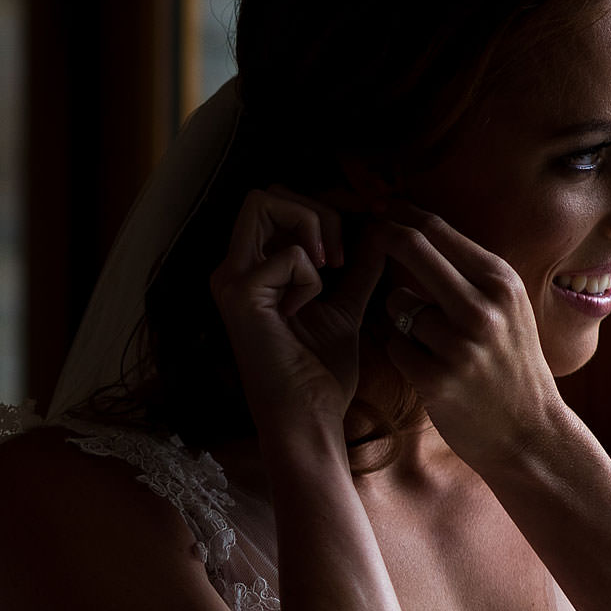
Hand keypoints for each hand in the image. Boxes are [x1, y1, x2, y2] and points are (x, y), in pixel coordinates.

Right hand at [210, 186, 385, 443]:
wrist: (309, 418)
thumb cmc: (320, 372)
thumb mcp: (346, 305)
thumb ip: (357, 268)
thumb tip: (381, 229)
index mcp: (252, 269)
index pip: (274, 203)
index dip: (316, 212)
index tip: (344, 253)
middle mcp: (232, 268)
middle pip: (266, 192)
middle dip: (316, 211)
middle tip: (337, 258)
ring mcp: (230, 278)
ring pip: (265, 201)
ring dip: (312, 227)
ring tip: (328, 270)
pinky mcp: (238, 293)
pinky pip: (288, 255)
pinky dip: (311, 279)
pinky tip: (304, 312)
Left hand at [369, 205, 568, 465]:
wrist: (530, 434)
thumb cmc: (511, 366)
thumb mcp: (508, 310)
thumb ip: (469, 274)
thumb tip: (416, 228)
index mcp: (501, 282)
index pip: (438, 230)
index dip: (399, 214)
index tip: (376, 207)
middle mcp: (483, 307)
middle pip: (412, 249)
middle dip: (380, 237)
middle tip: (362, 236)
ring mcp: (459, 343)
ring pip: (397, 304)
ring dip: (401, 319)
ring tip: (433, 345)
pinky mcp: (435, 378)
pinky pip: (394, 346)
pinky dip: (403, 354)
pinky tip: (430, 371)